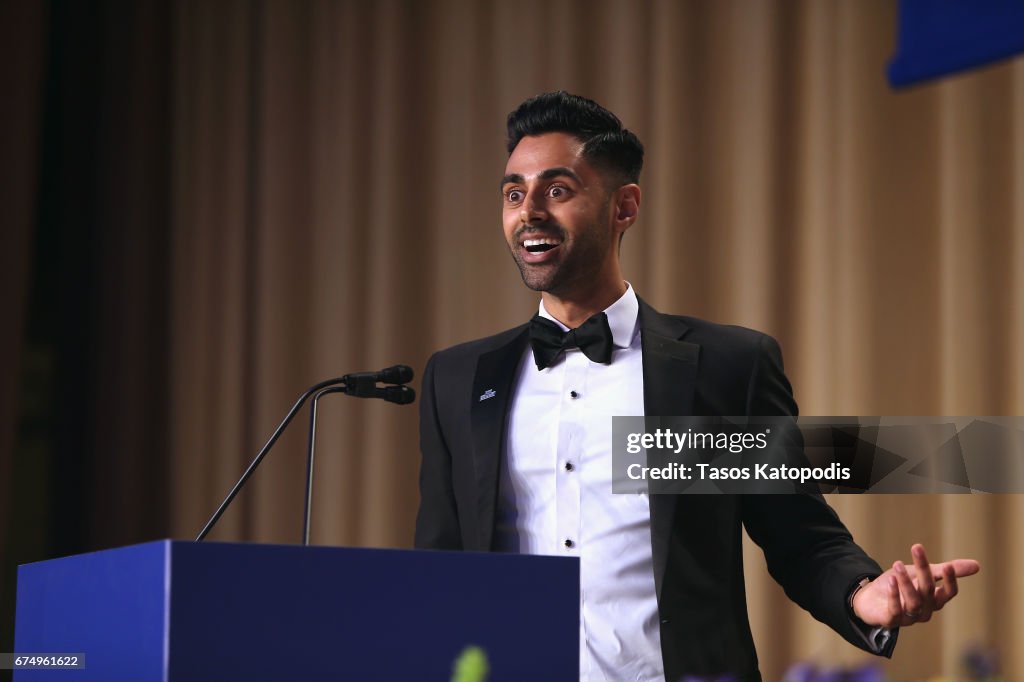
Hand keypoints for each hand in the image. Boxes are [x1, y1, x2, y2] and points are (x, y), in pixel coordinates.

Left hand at [851, 543, 979, 628]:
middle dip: (924, 570)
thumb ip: (945, 570)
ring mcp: (909, 618)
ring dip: (906, 582)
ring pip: (914, 601)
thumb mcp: (921, 573)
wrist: (870, 598)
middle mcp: (925, 610)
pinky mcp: (890, 620)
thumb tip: (978, 565)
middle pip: (928, 591)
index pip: (949, 593)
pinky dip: (894, 596)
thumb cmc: (901, 585)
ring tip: (898, 565)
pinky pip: (895, 611)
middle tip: (916, 549)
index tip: (948, 566)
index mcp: (935, 600)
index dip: (951, 580)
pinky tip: (891, 581)